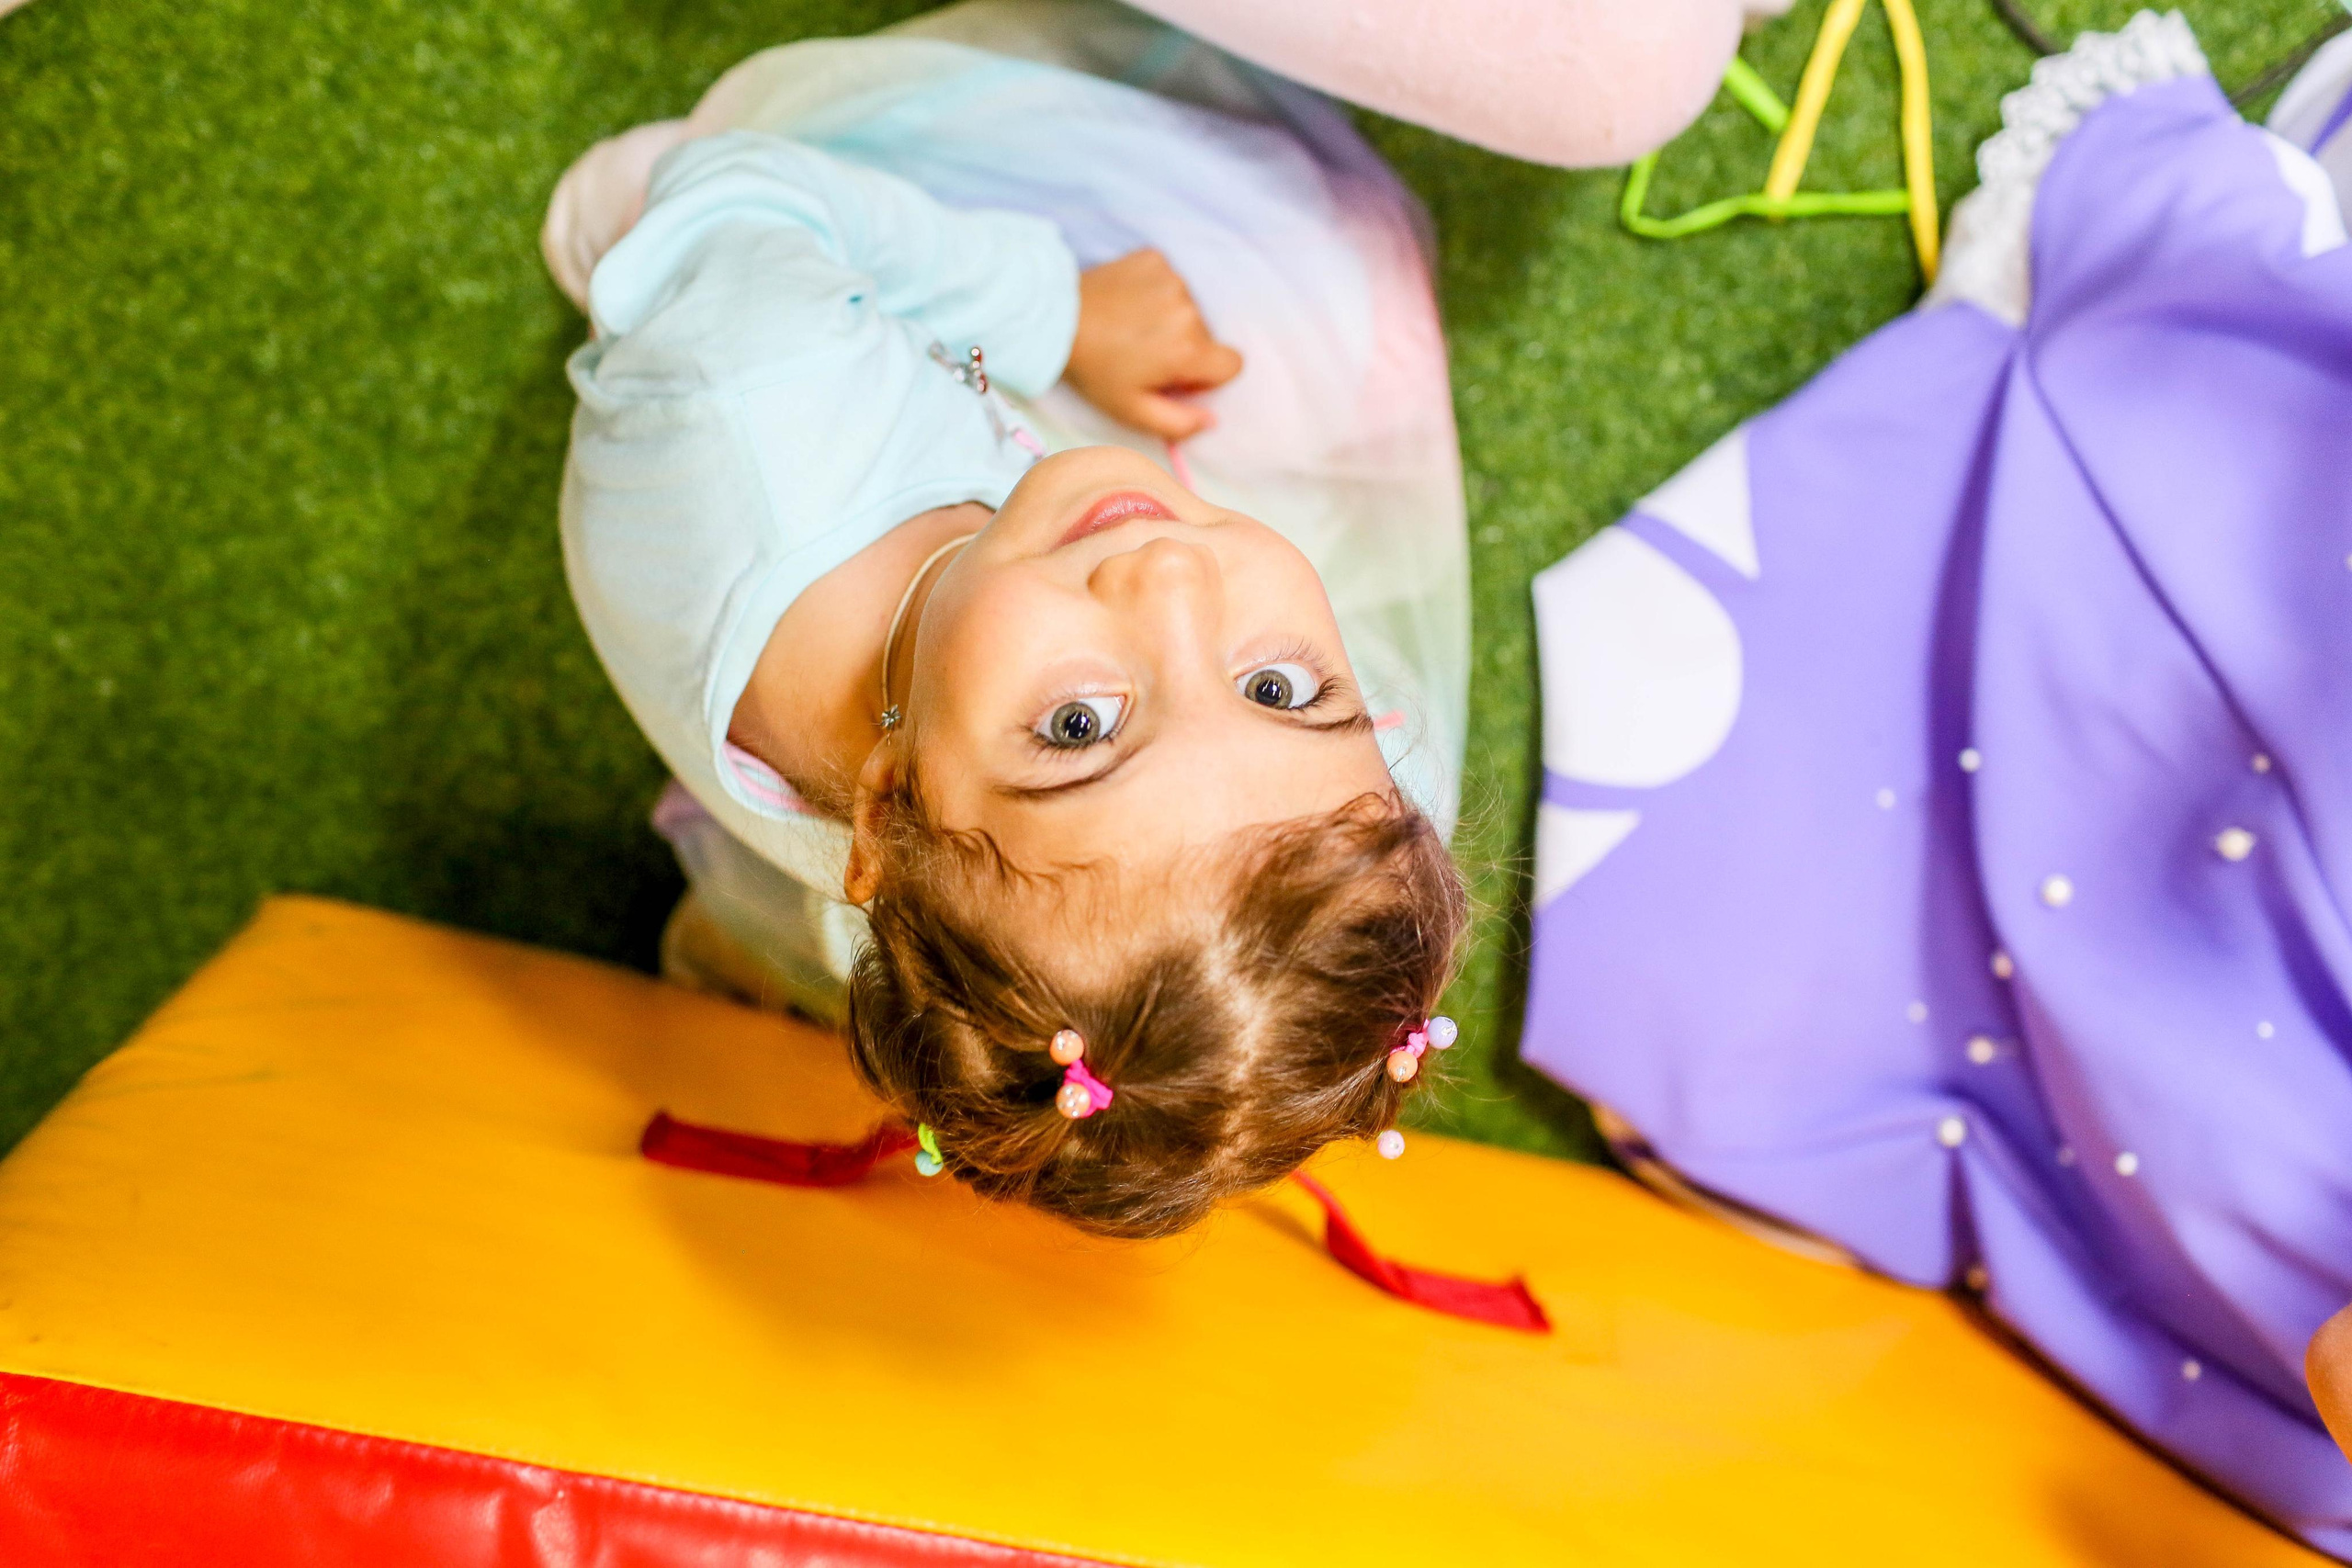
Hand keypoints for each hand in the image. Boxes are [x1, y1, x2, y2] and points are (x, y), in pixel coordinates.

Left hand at [1065, 249, 1242, 441]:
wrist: (1054, 319)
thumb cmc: (1094, 369)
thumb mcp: (1132, 410)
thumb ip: (1179, 424)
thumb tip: (1212, 420)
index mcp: (1188, 349)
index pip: (1232, 364)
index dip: (1207, 377)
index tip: (1177, 376)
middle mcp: (1188, 309)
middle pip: (1207, 338)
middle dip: (1183, 349)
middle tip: (1143, 355)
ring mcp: (1172, 279)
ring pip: (1188, 309)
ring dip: (1168, 320)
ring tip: (1131, 328)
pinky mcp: (1155, 259)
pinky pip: (1170, 283)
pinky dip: (1155, 294)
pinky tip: (1127, 304)